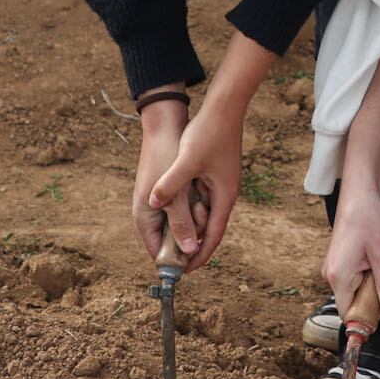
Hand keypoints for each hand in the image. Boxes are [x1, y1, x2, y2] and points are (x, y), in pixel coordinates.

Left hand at [143, 97, 243, 266]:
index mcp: (224, 197)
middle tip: (173, 260)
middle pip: (209, 230)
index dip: (198, 256)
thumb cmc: (208, 133)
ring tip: (171, 241)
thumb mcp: (187, 160)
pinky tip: (176, 212)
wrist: (224, 107)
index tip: (183, 271)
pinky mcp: (215, 174)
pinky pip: (203, 202)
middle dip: (192, 247)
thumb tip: (153, 203)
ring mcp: (222, 184)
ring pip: (205, 216)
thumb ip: (171, 184)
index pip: (212, 237)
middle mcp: (226, 194)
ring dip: (190, 229)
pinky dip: (190, 212)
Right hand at [322, 189, 379, 319]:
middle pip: (361, 300)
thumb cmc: (368, 219)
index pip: (351, 314)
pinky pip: (363, 276)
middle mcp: (333, 276)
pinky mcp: (344, 262)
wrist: (359, 194)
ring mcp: (337, 269)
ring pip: (365, 288)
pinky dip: (379, 269)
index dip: (372, 314)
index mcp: (339, 277)